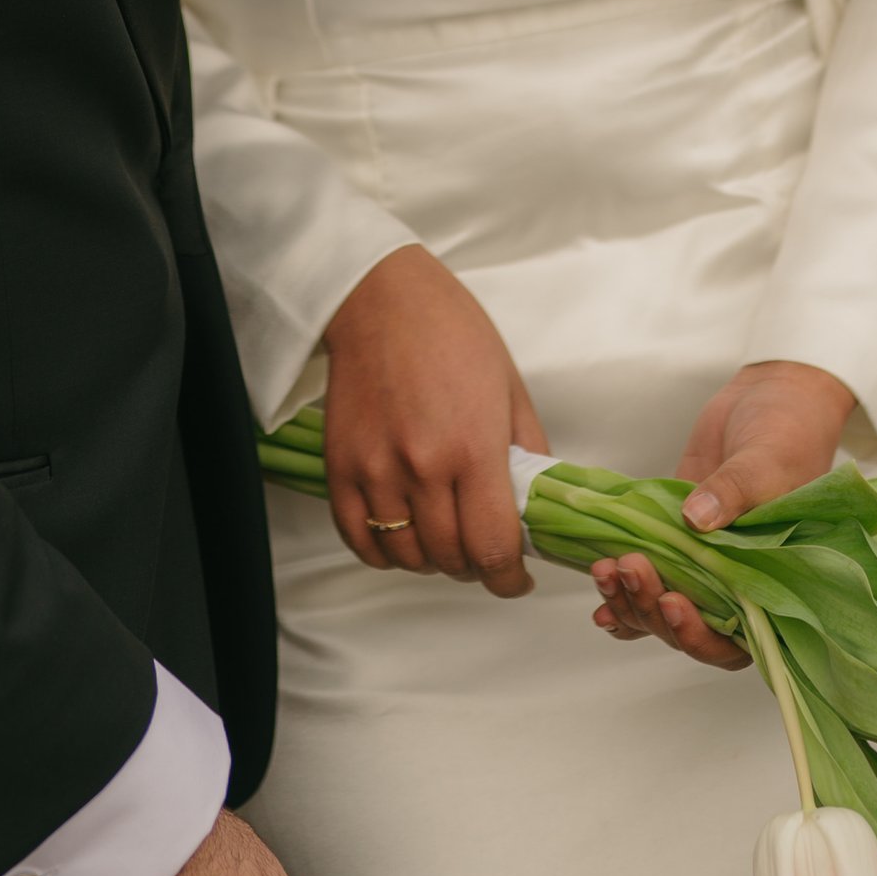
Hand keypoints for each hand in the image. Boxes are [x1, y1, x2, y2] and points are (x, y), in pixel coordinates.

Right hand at [319, 242, 548, 594]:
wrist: (381, 297)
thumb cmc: (452, 332)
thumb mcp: (510, 389)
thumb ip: (526, 453)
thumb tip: (536, 506)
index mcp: (474, 448)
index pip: (493, 548)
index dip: (509, 578)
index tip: (516, 579)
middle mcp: (423, 467)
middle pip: (451, 558)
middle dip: (474, 566)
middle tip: (482, 551)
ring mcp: (377, 470)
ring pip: (406, 556)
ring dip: (430, 560)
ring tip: (442, 539)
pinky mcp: (340, 467)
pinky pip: (359, 539)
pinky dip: (383, 552)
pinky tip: (401, 536)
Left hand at [588, 359, 855, 674]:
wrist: (770, 397)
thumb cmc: (789, 433)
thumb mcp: (768, 460)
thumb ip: (734, 492)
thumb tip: (695, 520)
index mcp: (772, 581)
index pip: (736, 640)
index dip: (701, 636)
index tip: (674, 604)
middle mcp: (736, 582)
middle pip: (690, 628)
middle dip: (653, 609)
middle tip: (631, 567)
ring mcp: (701, 562)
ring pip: (661, 606)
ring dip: (629, 599)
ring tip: (605, 570)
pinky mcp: (675, 537)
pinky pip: (650, 571)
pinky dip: (622, 588)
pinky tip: (600, 583)